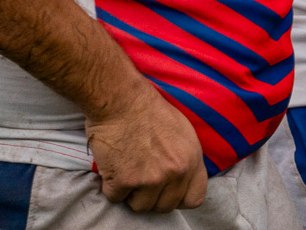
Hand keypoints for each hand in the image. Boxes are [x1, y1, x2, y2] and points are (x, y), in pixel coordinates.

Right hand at [86, 79, 207, 212]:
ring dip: (131, 193)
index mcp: (192, 159)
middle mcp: (175, 172)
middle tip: (140, 176)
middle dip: (151, 196)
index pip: (194, 198)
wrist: (121, 99)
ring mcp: (151, 179)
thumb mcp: (182, 132)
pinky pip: (115, 198)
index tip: (167, 191)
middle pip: (165, 206)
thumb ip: (185, 159)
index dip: (178, 197)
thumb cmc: (148, 110)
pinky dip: (111, 186)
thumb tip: (182, 180)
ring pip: (140, 207)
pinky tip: (113, 165)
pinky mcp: (125, 181)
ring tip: (127, 168)